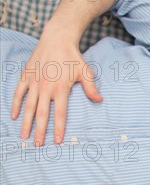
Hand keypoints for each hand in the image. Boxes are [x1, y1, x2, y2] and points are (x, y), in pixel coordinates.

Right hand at [11, 25, 101, 145]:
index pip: (60, 114)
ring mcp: (34, 82)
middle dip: (39, 131)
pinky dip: (16, 104)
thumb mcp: (86, 72)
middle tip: (37, 145)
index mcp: (61, 88)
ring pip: (28, 106)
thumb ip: (91, 88)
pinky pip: (19, 93)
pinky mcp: (26, 76)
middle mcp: (46, 87)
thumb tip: (99, 100)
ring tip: (24, 136)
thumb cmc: (73, 57)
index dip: (59, 128)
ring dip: (26, 122)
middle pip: (42, 114)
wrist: (57, 39)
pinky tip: (14, 116)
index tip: (57, 141)